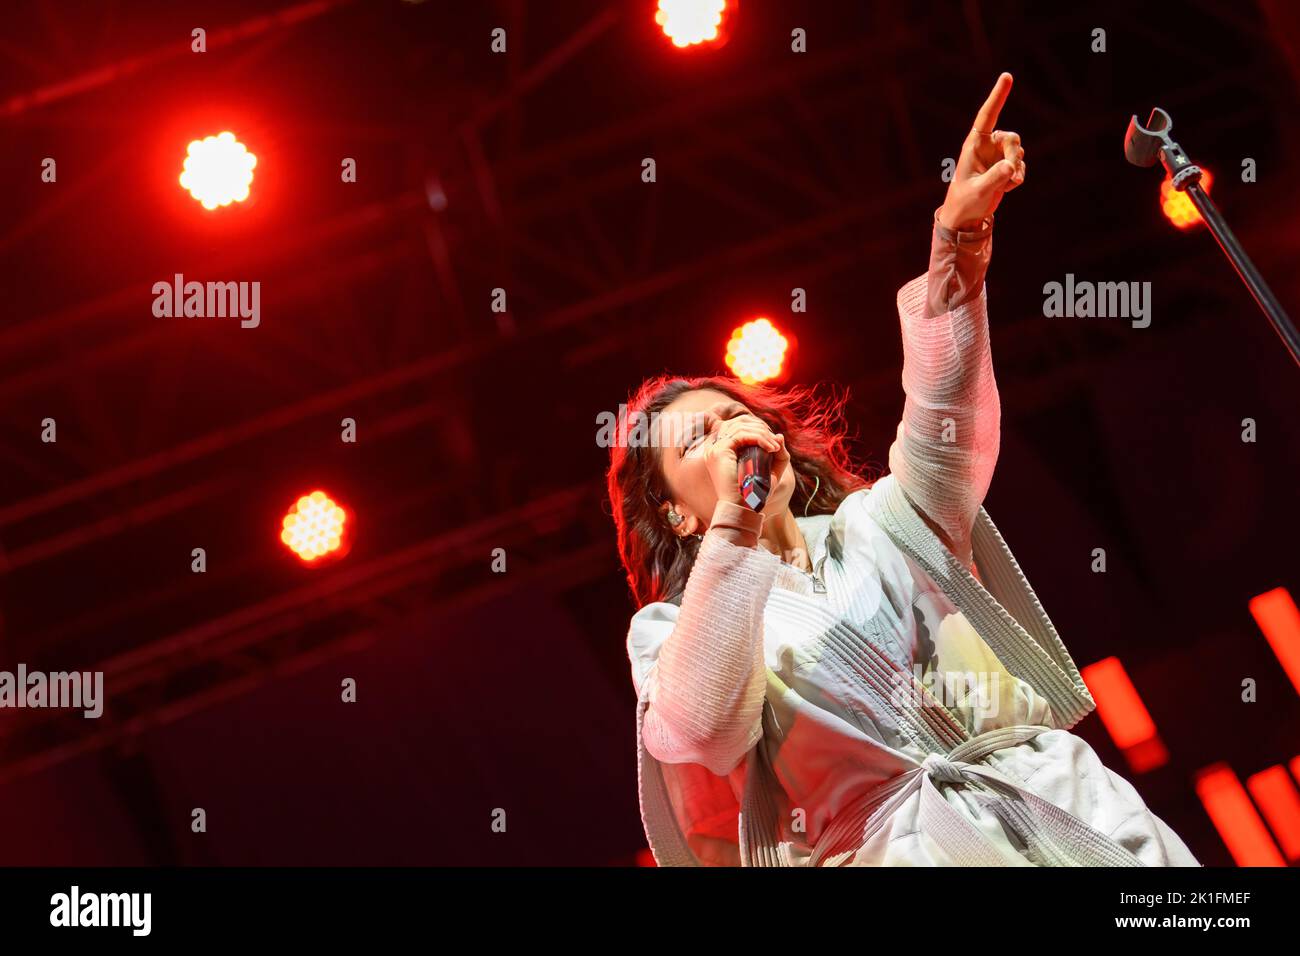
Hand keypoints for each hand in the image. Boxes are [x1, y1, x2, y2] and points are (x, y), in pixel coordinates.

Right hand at [701, 414, 787, 507]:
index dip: (757, 429)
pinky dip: (759, 438)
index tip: (773, 443)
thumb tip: (779, 435)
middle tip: (776, 445)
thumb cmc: (755, 495)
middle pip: (739, 423)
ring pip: (741, 428)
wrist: (743, 509)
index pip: (737, 427)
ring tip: (775, 448)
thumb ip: (778, 455)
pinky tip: (770, 448)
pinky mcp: (720, 451)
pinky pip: (741, 435)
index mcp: (723, 452)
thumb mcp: (771, 471)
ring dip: (763, 434)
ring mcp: (715, 449)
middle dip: (761, 430)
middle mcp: (716, 449)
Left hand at [938, 72, 1025, 230]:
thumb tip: (1011, 166)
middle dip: (1014, 154)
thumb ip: (994, 178)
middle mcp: (987, 145)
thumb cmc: (965, 201)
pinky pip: (1020, 164)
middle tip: (1011, 173)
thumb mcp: (979, 190)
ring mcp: (997, 155)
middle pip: (1012, 138)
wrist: (967, 216)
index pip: (988, 115)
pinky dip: (1018, 176)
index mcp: (974, 144)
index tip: (1007, 77)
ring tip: (1007, 184)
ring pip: (1018, 151)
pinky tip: (1006, 188)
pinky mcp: (1005, 166)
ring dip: (1017, 168)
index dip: (997, 96)